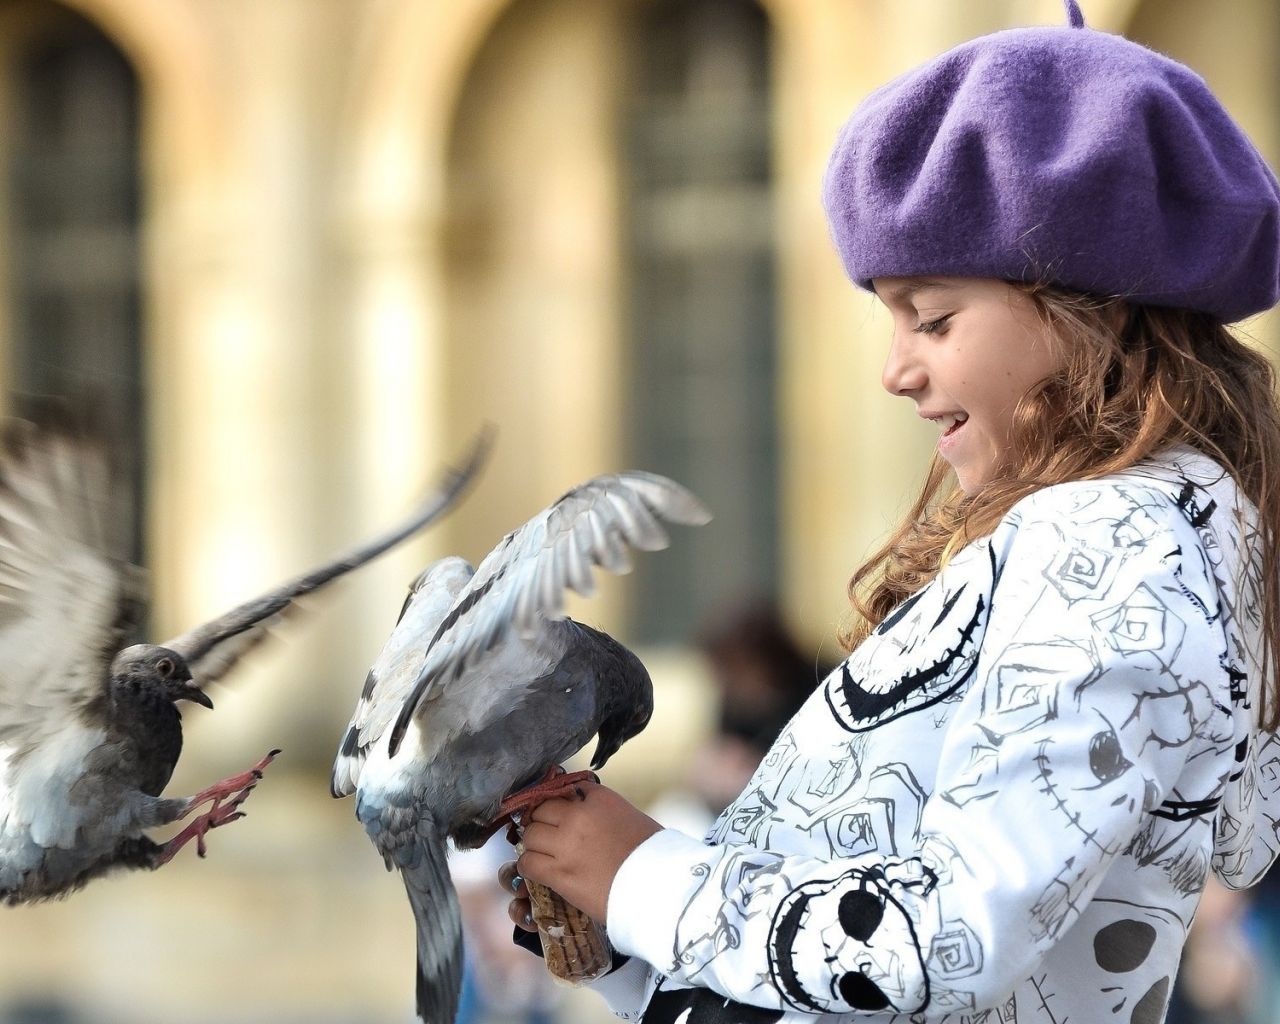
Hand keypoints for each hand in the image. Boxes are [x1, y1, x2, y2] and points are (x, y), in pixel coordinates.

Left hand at [505, 780, 660, 924]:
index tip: (560, 812)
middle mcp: (579, 816)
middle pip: (541, 808)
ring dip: (535, 843)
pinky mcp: (559, 873)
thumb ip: (602, 810)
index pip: (566, 788)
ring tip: (543, 852)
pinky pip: (528, 862)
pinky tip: (535, 869)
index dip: (561, 802)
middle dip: (543, 820)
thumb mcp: (629, 817)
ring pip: (530, 834)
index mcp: (600, 799)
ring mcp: (566, 844)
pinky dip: (528, 865)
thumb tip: (583, 810)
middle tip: (549, 834)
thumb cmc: (652, 855)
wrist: (658, 888)